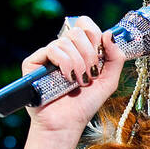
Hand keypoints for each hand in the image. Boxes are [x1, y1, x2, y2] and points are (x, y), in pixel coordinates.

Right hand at [21, 15, 127, 137]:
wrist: (67, 123)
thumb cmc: (85, 104)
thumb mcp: (109, 81)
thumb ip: (116, 58)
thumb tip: (110, 34)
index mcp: (80, 50)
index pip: (85, 25)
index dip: (94, 35)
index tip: (99, 54)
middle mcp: (63, 50)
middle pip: (77, 31)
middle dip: (89, 53)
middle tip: (91, 74)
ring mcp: (48, 56)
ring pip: (65, 41)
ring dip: (78, 63)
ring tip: (79, 81)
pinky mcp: (33, 62)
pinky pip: (51, 49)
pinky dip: (65, 63)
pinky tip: (67, 78)